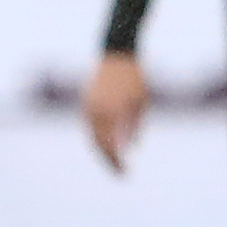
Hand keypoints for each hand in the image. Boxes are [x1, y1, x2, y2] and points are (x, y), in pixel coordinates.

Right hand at [82, 51, 147, 172]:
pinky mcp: (86, 101)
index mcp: (112, 112)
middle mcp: (97, 111)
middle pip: (98, 144)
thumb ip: (135, 126)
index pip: (111, 146)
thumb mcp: (140, 103)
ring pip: (91, 136)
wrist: (117, 53)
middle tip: (120, 173)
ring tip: (113, 162)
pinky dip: (96, 138)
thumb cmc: (134, 77)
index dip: (117, 162)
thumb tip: (133, 148)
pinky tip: (106, 145)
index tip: (125, 172)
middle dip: (108, 161)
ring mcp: (89, 106)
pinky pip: (89, 126)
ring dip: (101, 151)